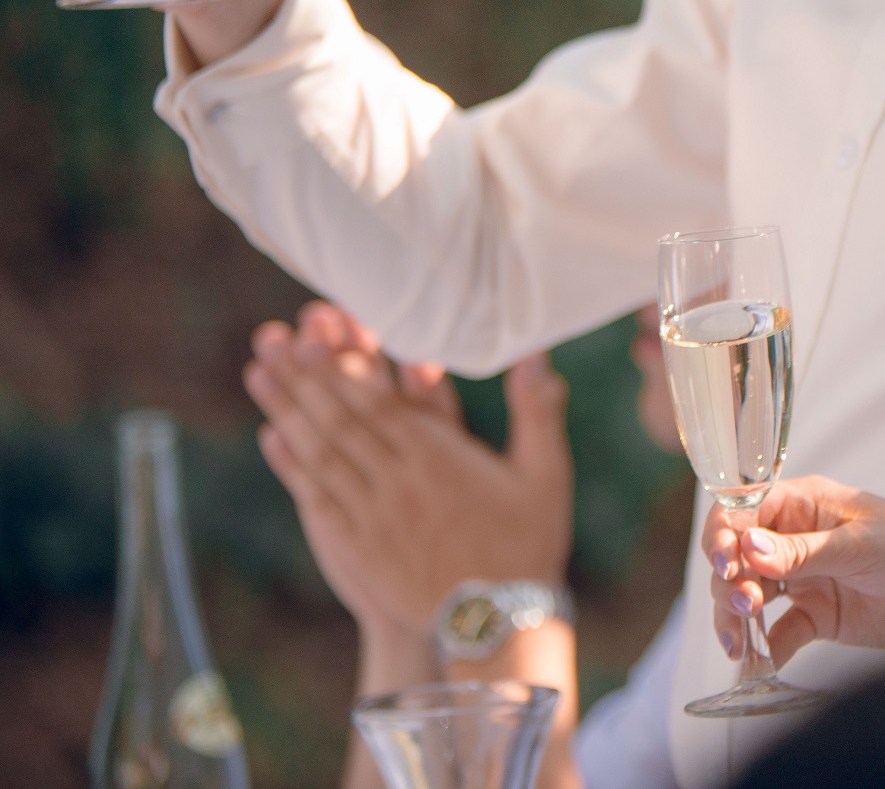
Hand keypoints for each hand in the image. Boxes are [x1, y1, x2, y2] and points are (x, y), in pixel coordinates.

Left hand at [247, 303, 572, 634]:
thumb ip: (538, 410)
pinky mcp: (361, 545)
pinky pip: (318, 496)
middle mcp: (398, 483)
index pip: (379, 405)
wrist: (496, 623)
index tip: (312, 339)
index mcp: (440, 460)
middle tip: (270, 342)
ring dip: (287, 410)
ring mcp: (374, 516)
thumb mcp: (546, 474)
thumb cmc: (527, 543)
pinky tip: (271, 437)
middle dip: (302, 378)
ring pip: (321, 454)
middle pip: (340, 421)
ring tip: (259, 374)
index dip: (342, 370)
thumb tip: (535, 355)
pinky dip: (291, 465)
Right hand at [702, 476, 884, 663]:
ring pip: (747, 594)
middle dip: (728, 579)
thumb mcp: (860, 545)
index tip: (722, 558)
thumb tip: (748, 548)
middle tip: (743, 603)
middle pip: (737, 555)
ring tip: (741, 639)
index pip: (745, 508)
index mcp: (807, 501)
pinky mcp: (816, 618)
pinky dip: (763, 648)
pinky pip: (775, 633)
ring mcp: (804, 579)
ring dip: (735, 616)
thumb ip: (802, 552)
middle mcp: (797, 537)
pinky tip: (760, 662)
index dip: (724, 531)